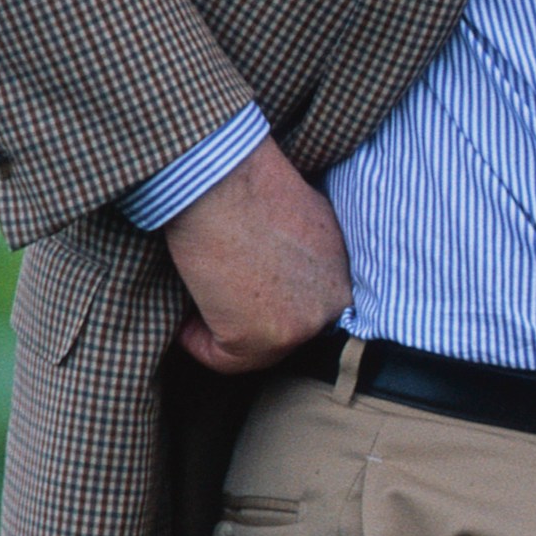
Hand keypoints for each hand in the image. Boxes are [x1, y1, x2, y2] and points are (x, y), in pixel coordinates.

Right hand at [163, 134, 350, 372]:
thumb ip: (301, 257)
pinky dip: (193, 334)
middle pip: (281, 334)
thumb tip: (279, 282)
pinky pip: (218, 357)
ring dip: (217, 324)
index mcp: (343, 268)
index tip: (244, 283)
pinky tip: (195, 290)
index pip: (306, 308)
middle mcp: (334, 300)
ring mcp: (302, 325)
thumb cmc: (246, 186)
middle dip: (245, 317)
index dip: (267, 300)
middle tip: (217, 286)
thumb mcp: (299, 218)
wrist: (221, 177)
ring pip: (250, 350)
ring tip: (206, 280)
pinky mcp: (262, 339)